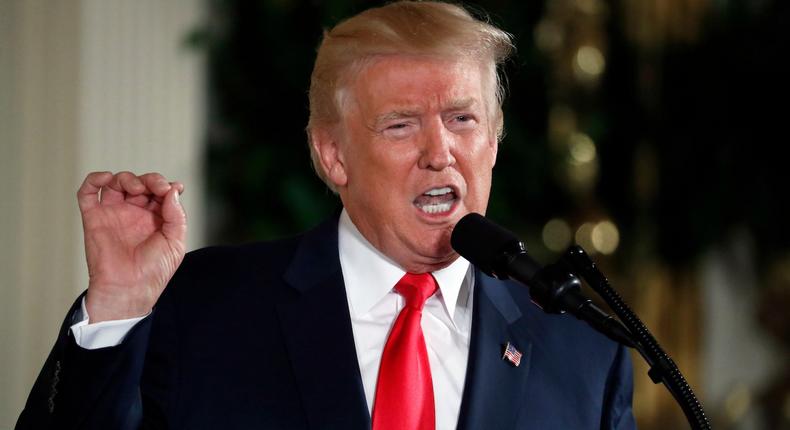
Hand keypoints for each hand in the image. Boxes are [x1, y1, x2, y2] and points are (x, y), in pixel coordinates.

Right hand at [78, 171, 186, 322]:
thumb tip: (173, 189)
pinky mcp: (94, 218)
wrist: (129, 288)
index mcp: (155, 218)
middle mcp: (135, 213)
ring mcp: (114, 214)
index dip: (165, 185)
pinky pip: (88, 193)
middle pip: (140, 183)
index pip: (160, 191)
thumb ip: (177, 215)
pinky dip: (94, 180)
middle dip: (150, 180)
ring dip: (127, 178)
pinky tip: (106, 178)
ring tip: (136, 190)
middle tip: (156, 188)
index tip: (172, 188)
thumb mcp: (175, 242)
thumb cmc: (153, 271)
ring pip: (117, 183)